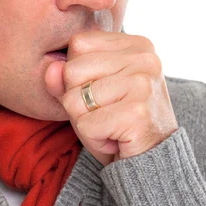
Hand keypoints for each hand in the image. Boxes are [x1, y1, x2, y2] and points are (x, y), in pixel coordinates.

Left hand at [44, 30, 178, 165]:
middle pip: (72, 70)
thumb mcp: (87, 94)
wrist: (153, 163)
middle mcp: (144, 58)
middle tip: (106, 114)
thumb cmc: (117, 123)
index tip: (103, 92)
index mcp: (136, 44)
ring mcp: (142, 84)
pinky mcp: (137, 113)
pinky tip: (115, 139)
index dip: (77, 73)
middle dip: (78, 100)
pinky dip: (93, 139)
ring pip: (74, 100)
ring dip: (85, 122)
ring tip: (110, 126)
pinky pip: (85, 124)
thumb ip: (65, 78)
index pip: (78, 43)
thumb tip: (51, 69)